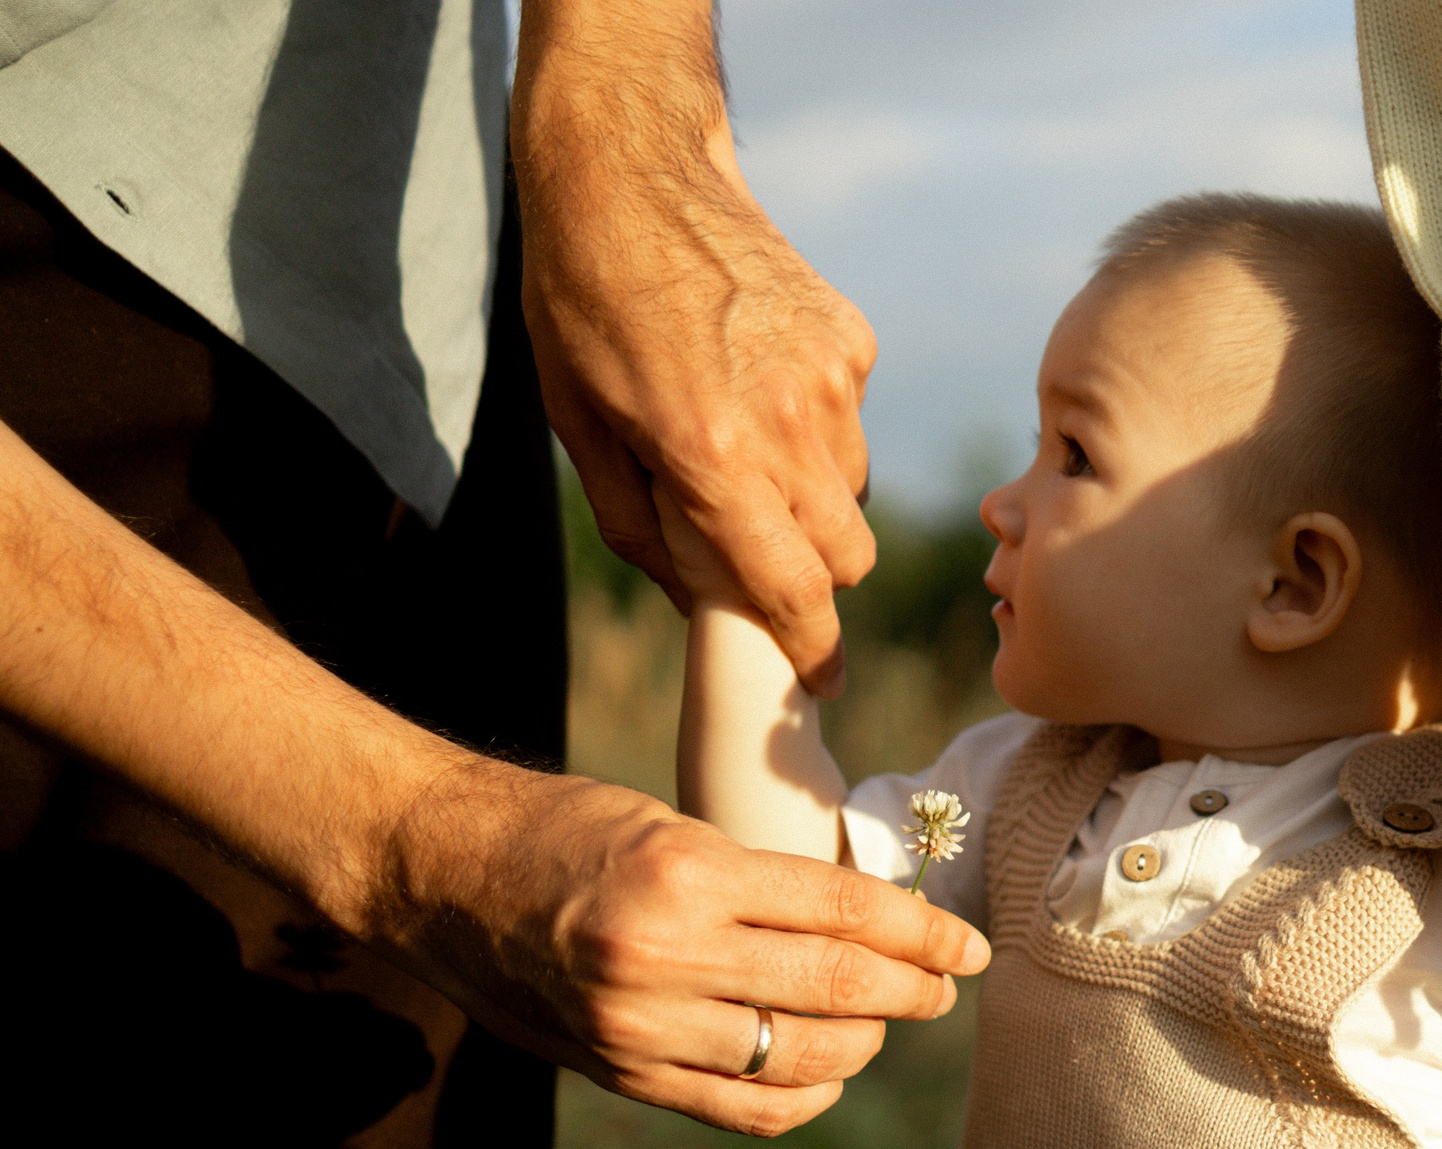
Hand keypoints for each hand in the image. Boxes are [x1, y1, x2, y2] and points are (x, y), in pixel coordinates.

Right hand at [374, 759, 988, 1134]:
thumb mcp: (667, 823)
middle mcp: (665, 956)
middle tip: (946, 987)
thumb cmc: (561, 829)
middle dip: (914, 992)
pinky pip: (745, 1108)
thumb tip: (867, 932)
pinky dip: (805, 1095)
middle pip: (837, 989)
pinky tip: (827, 1069)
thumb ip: (757, 886)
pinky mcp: (622, 1074)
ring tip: (885, 1022)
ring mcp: (640, 1027)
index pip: (844, 910)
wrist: (435, 874)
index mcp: (686, 872)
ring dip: (866, 1044)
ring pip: (802, 1058)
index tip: (969, 948)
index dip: (924, 934)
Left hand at [515, 0, 875, 694]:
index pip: (795, 590)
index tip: (822, 680)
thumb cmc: (582, 303)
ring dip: (814, 499)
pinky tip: (760, 381)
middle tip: (765, 556)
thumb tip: (702, 600)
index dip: (813, 649)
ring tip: (748, 446)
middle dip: (815, 575)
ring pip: (854, 492)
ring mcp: (833, 380)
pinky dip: (817, 429)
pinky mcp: (851, 340)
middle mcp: (789, 425)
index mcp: (712, 457)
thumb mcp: (580, 428)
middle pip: (847, 556)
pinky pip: (852, 423)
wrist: (630, 169)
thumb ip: (643, 527)